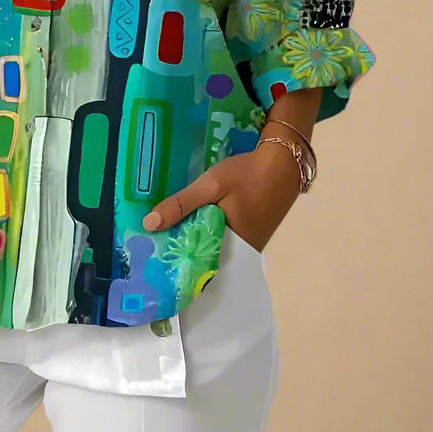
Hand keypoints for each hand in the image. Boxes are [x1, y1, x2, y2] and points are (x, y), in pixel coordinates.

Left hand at [141, 143, 301, 252]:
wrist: (283, 163)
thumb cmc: (247, 175)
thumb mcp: (210, 185)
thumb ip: (181, 204)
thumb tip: (148, 225)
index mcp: (230, 247)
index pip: (196, 268)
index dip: (174, 265)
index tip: (150, 263)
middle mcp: (240, 253)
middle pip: (204, 259)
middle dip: (181, 254)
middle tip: (151, 247)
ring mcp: (248, 244)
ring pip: (213, 249)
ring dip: (193, 242)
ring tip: (164, 236)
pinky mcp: (251, 233)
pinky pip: (223, 239)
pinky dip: (207, 233)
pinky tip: (191, 223)